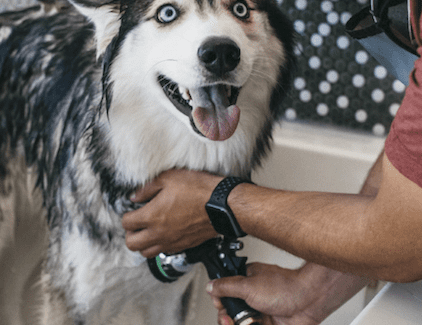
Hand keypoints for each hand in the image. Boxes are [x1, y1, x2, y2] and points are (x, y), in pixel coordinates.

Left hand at [122, 169, 221, 257]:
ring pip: (147, 253)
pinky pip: (165, 252)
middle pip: (132, 244)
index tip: (132, 210)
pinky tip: (166, 233)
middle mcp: (159, 233)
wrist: (222, 205)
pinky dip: (161, 245)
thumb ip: (148, 188)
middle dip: (131, 234)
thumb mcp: (169, 178)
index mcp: (152, 216)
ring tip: (149, 230)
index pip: (127, 224)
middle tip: (136, 223)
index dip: (127, 216)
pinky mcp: (184, 245)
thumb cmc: (198, 190)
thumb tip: (135, 196)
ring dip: (144, 243)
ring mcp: (172, 242)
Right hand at [207, 263, 326, 324]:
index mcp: (246, 282)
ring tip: (244, 324)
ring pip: (242, 323)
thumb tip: (210, 286)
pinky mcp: (270, 324)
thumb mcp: (248, 286)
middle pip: (232, 313)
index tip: (221, 308)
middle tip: (229, 321)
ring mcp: (262, 312)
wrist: (308, 301)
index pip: (225, 294)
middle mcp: (253, 297)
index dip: (220, 303)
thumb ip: (226, 286)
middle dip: (227, 319)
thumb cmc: (284, 287)